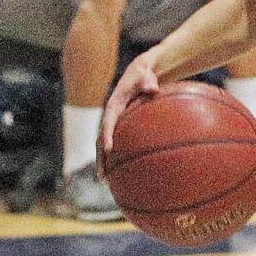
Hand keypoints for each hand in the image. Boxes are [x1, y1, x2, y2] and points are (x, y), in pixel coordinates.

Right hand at [97, 51, 160, 176]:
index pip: (108, 123)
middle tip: (103, 176)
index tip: (110, 150)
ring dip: (105, 163)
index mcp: (114, 106)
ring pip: (106, 146)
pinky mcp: (121, 127)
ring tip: (106, 182)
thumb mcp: (146, 76)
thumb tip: (154, 89)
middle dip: (101, 159)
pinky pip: (119, 144)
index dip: (107, 136)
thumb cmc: (144, 75)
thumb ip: (148, 82)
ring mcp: (115, 123)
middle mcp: (111, 116)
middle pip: (101, 140)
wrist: (140, 74)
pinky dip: (118, 158)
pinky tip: (124, 172)